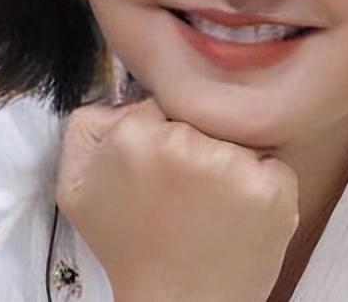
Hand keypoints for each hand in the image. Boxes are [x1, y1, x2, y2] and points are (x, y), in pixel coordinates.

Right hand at [56, 98, 298, 300]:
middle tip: (182, 191)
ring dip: (227, 165)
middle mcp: (185, 143)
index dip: (160, 132)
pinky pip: (272, 166)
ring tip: (208, 206)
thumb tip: (121, 98)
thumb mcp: (76, 185)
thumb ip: (88, 125)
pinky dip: (261, 186)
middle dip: (193, 145)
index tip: (158, 163)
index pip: (159, 101)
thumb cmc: (128, 248)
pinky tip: (237, 215)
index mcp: (134, 135)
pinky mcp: (272, 190)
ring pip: (235, 139)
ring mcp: (233, 166)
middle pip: (198, 117)